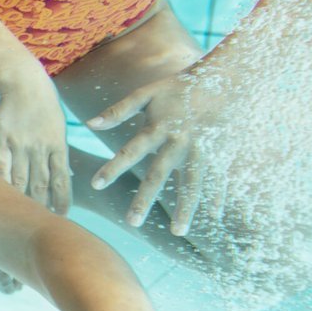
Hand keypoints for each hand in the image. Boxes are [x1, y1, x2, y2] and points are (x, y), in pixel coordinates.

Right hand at [0, 73, 71, 212]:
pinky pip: (2, 164)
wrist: (24, 81)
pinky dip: (2, 180)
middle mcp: (41, 147)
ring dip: (23, 198)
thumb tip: (62, 169)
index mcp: (58, 144)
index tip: (63, 216)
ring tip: (23, 214)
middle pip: (42, 183)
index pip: (63, 179)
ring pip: (22, 177)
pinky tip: (2, 193)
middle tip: (43, 222)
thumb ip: (57, 149)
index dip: (63, 199)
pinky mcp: (2, 138)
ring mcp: (21, 144)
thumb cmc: (44, 102)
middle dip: (43, 205)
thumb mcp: (58, 125)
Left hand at [87, 66, 221, 234]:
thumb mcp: (146, 93)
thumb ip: (118, 110)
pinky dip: (217, 196)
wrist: (221, 79)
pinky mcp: (219, 152)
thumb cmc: (177, 88)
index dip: (113, 167)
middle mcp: (179, 141)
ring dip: (185, 207)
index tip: (95, 185)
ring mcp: (201, 148)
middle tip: (131, 222)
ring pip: (192, 183)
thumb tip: (90, 124)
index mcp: (158, 127)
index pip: (130, 150)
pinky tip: (213, 217)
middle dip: (145, 198)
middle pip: (159, 174)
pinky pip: (218, 178)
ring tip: (178, 231)